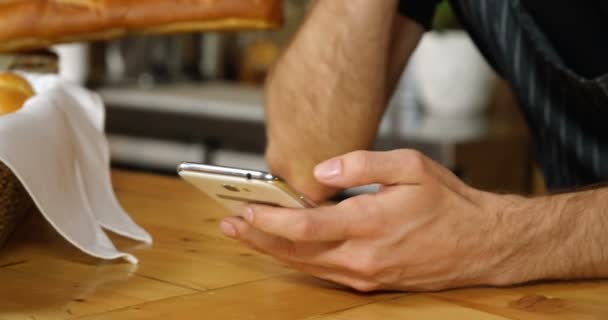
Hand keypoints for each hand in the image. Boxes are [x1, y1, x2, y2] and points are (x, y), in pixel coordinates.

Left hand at [220, 150, 542, 290]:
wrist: (482, 244)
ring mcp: (367, 274)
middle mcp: (364, 256)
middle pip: (296, 253)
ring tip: (246, 234)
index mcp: (371, 224)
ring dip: (273, 251)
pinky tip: (285, 247)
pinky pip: (326, 272)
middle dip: (258, 239)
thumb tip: (322, 169)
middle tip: (228, 225)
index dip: (270, 220)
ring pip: (307, 266)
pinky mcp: (372, 281)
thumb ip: (363, 164)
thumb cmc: (448, 202)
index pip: (306, 227)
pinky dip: (299, 259)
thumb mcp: (411, 166)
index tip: (243, 209)